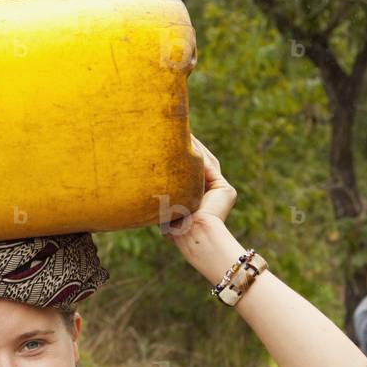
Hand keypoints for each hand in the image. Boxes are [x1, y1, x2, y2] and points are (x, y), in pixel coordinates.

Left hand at [161, 134, 236, 251]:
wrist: (191, 234)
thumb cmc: (174, 227)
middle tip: (178, 131)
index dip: (180, 158)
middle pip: (200, 165)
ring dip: (196, 147)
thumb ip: (163, 193)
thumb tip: (141, 182)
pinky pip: (211, 167)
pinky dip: (201, 154)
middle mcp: (210, 195)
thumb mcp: (166, 207)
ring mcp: (220, 192)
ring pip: (207, 163)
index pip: (189, 174)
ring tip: (184, 132)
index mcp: (197, 199)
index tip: (169, 144)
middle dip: (190, 148)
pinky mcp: (226, 190)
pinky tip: (190, 141)